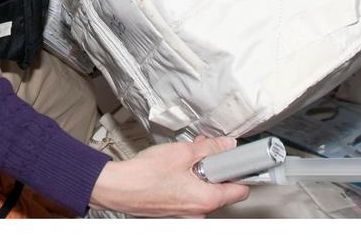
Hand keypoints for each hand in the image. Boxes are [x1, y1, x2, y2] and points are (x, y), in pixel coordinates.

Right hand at [88, 136, 250, 217]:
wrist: (118, 187)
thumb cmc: (145, 175)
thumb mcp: (183, 153)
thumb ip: (210, 149)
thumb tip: (226, 146)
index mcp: (207, 200)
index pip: (240, 189)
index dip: (242, 170)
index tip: (243, 158)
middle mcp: (199, 212)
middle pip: (221, 188)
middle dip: (215, 165)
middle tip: (206, 150)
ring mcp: (186, 213)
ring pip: (204, 189)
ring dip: (199, 170)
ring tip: (185, 155)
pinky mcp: (175, 210)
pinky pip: (190, 193)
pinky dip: (187, 179)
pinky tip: (175, 166)